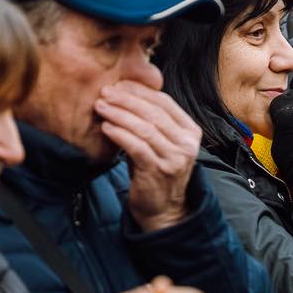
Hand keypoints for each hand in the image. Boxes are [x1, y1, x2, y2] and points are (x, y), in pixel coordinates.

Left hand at [94, 81, 202, 231]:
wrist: (162, 209)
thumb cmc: (155, 171)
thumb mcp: (159, 143)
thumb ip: (150, 121)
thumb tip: (123, 92)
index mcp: (191, 131)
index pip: (165, 102)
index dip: (141, 91)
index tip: (119, 84)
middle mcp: (187, 144)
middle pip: (154, 113)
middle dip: (127, 99)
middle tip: (105, 92)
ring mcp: (175, 158)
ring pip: (145, 128)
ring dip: (119, 114)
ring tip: (101, 107)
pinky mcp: (158, 171)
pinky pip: (136, 146)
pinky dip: (119, 134)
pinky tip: (106, 127)